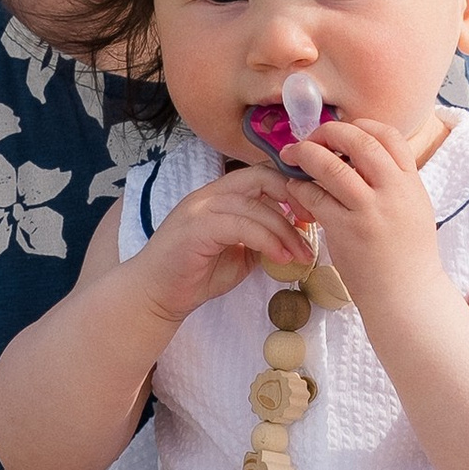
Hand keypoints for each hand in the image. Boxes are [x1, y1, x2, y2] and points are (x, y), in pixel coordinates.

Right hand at [128, 167, 327, 328]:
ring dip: (285, 229)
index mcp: (220, 195)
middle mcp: (209, 194)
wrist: (154, 296)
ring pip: (254, 205)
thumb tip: (295, 235)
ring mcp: (200, 208)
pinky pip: (241, 226)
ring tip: (302, 254)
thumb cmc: (194, 275)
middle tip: (314, 222)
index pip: (262, 174)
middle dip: (294, 196)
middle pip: (261, 177)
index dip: (292, 187)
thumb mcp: (238, 254)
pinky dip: (267, 241)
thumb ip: (261, 239)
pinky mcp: (195, 228)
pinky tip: (281, 258)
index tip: (312, 213)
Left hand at [273, 117, 440, 318]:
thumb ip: (392, 181)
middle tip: (311, 138)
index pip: (388, 135)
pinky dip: (300, 187)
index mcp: (410, 182)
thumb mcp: (413, 207)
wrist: (408, 296)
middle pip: (359, 141)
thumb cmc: (408, 255)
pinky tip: (293, 188)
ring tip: (292, 155)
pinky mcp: (346, 230)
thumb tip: (359, 156)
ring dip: (307, 154)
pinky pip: (315, 198)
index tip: (341, 132)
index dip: (360, 126)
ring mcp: (369, 210)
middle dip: (329, 133)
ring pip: (332, 166)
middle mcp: (393, 191)